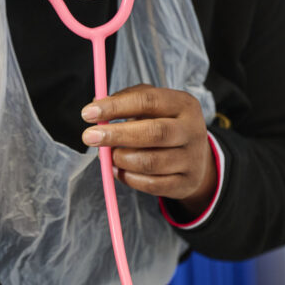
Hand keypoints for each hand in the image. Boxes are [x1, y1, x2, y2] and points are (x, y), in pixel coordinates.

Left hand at [81, 83, 215, 217]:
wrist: (195, 157)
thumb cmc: (165, 124)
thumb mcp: (153, 106)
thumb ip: (126, 100)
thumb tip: (96, 105)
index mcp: (183, 104)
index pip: (148, 101)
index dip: (115, 107)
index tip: (88, 113)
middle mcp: (192, 130)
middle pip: (153, 133)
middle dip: (116, 135)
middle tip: (89, 136)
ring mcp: (191, 159)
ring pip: (150, 162)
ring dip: (121, 159)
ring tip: (108, 155)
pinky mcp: (185, 183)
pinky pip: (151, 184)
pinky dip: (128, 178)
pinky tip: (117, 170)